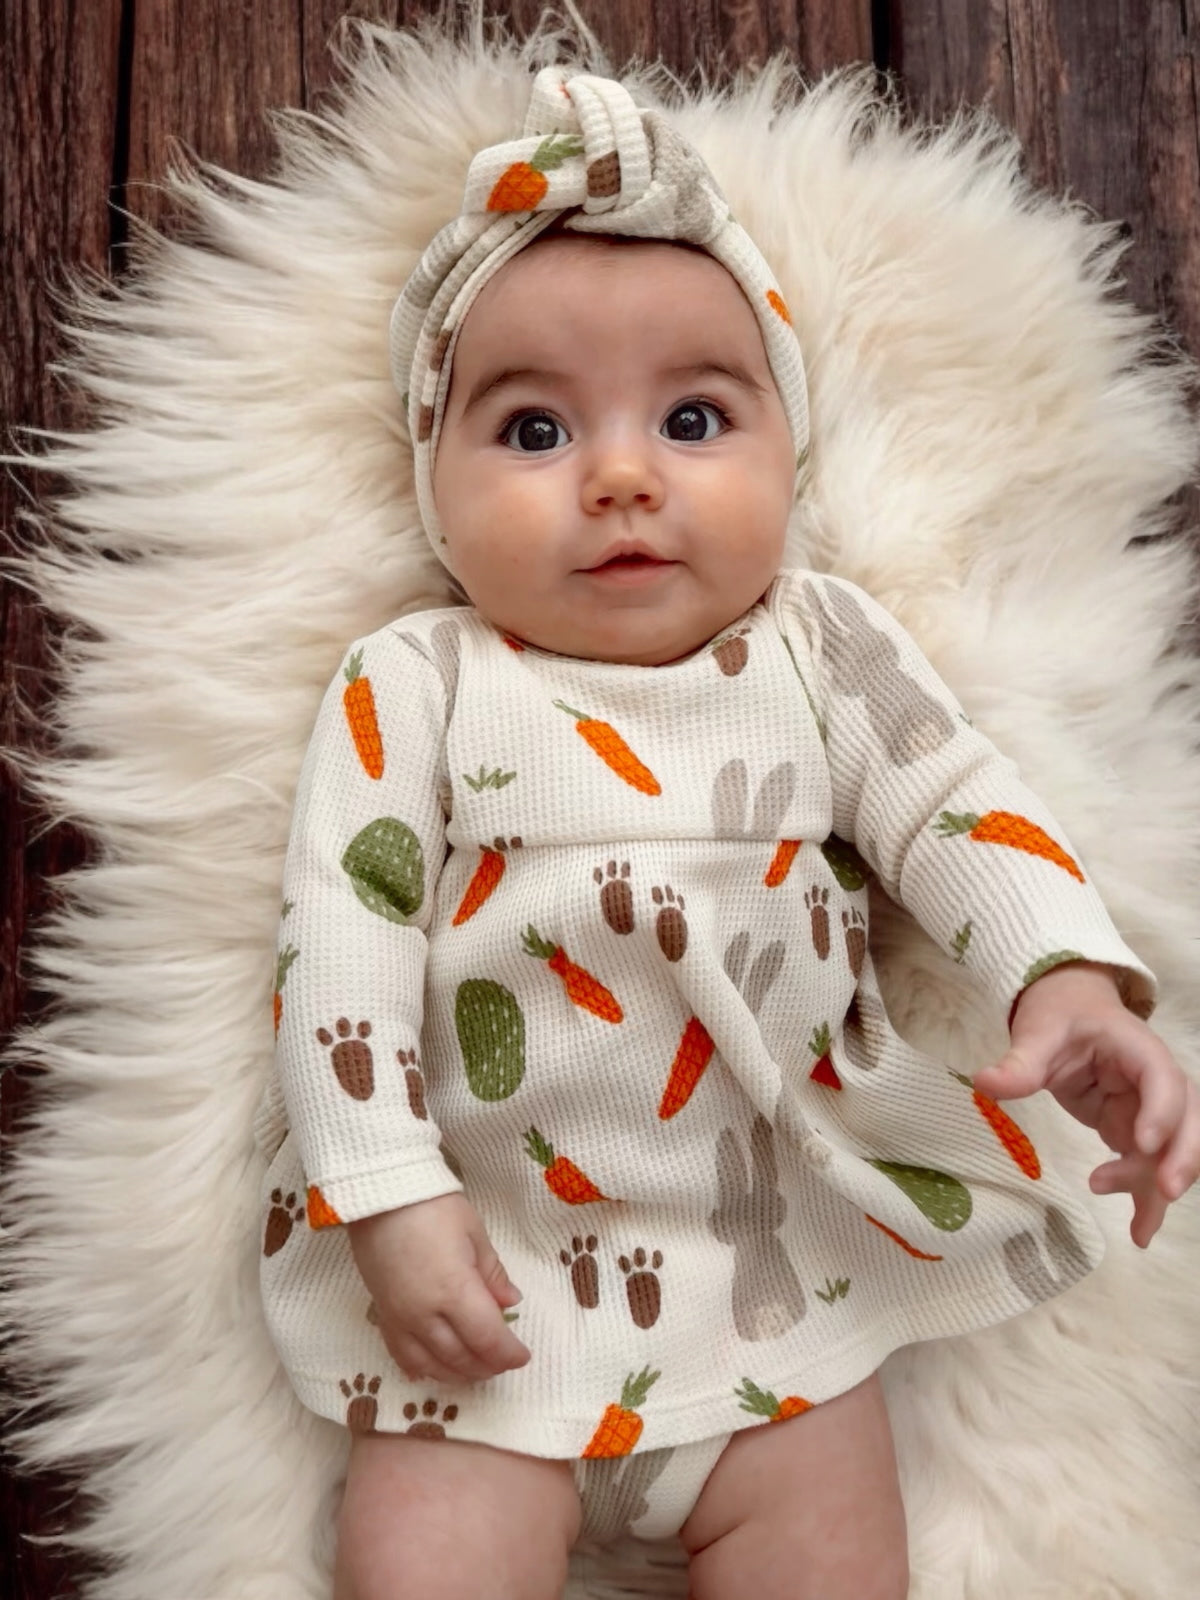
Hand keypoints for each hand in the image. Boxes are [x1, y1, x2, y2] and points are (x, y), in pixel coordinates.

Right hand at [348, 1193, 530, 1383]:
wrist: (380, 1196)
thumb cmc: (434, 1207)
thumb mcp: (474, 1233)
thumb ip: (492, 1274)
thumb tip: (511, 1302)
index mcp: (455, 1291)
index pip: (487, 1338)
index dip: (508, 1354)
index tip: (522, 1356)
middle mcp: (425, 1314)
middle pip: (460, 1357)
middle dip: (486, 1366)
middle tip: (502, 1363)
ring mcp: (400, 1318)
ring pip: (430, 1364)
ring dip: (456, 1373)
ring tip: (474, 1371)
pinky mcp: (381, 1314)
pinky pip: (400, 1353)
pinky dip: (420, 1368)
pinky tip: (431, 1371)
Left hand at [973, 962, 1199, 1248]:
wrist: (1069, 1012)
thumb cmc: (1060, 1018)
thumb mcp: (1037, 1034)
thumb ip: (1019, 1063)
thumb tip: (984, 1083)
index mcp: (1138, 1048)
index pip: (1162, 1078)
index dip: (1161, 1111)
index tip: (1142, 1143)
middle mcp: (1157, 1082)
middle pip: (1188, 1120)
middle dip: (1182, 1157)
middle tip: (1162, 1189)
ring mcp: (1151, 1111)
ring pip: (1174, 1151)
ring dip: (1159, 1187)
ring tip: (1137, 1228)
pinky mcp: (1136, 1132)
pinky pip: (1151, 1166)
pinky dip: (1148, 1198)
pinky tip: (1140, 1232)